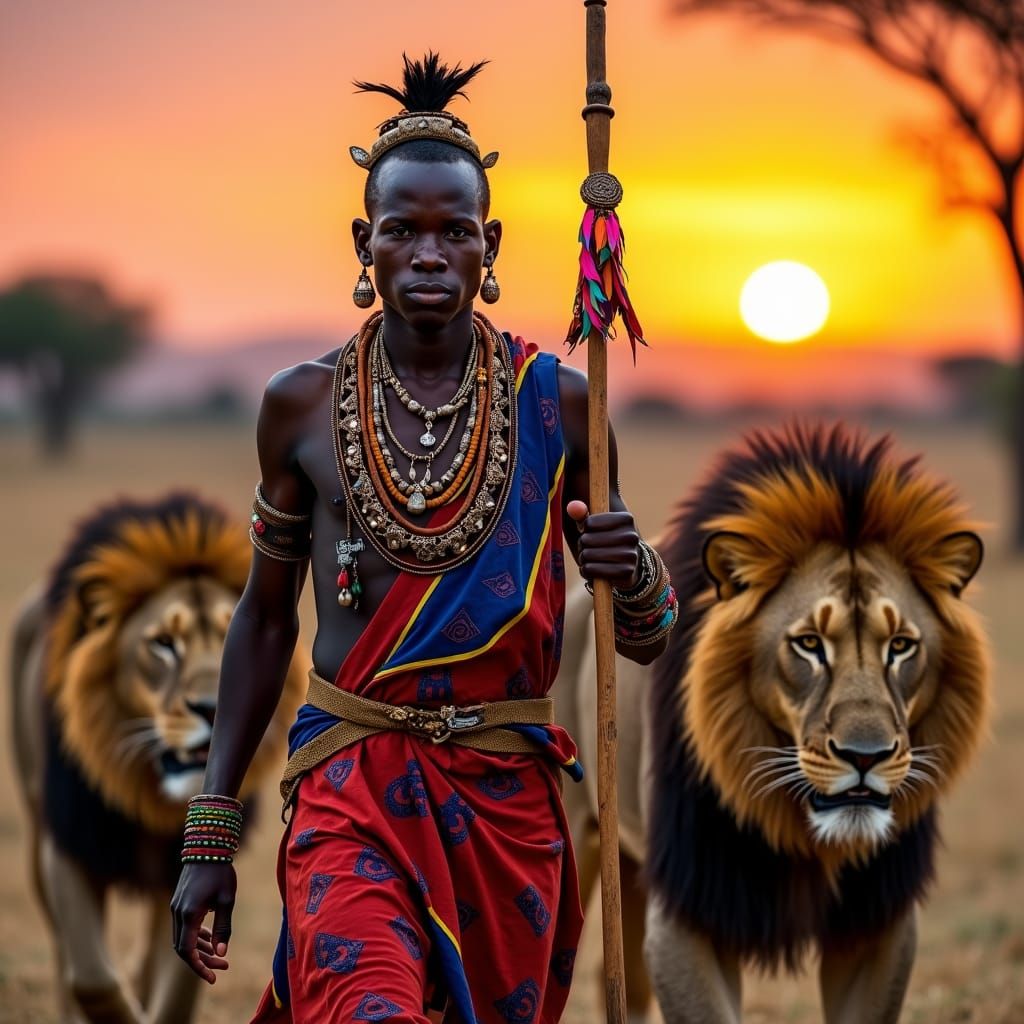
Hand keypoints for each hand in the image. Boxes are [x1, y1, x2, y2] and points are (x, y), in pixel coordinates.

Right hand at [171, 862, 236, 982]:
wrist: (207, 846)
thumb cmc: (220, 872)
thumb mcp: (226, 900)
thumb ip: (223, 927)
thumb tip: (221, 952)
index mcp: (188, 915)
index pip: (187, 951)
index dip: (198, 967)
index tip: (212, 977)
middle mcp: (178, 913)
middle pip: (184, 948)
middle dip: (203, 960)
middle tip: (224, 966)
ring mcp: (176, 908)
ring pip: (183, 938)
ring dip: (200, 949)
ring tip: (221, 956)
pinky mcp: (179, 902)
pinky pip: (184, 927)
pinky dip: (196, 936)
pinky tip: (210, 938)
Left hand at [566, 500, 640, 588]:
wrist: (626, 563)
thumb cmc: (606, 539)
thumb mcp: (595, 525)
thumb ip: (582, 514)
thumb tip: (572, 507)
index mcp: (626, 519)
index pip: (590, 523)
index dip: (585, 529)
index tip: (590, 531)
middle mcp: (631, 536)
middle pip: (587, 539)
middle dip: (582, 544)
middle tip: (588, 547)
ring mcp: (630, 555)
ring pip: (589, 555)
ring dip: (583, 558)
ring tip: (589, 557)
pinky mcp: (626, 572)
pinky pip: (592, 570)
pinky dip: (586, 570)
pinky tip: (591, 568)